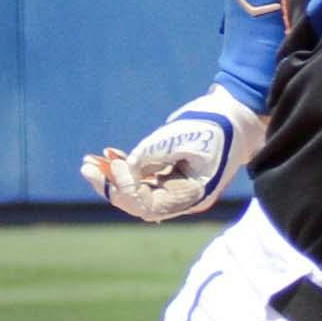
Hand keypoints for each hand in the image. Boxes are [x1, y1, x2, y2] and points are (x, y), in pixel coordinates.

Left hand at [82, 106, 234, 221]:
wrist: (235, 115)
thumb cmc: (214, 124)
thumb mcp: (182, 136)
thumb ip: (152, 154)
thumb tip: (124, 168)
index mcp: (193, 195)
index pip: (148, 205)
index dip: (126, 188)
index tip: (114, 164)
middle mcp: (182, 197)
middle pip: (138, 203)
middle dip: (111, 187)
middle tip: (86, 168)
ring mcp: (176, 188)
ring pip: (136, 192)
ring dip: (112, 178)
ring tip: (88, 162)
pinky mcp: (170, 176)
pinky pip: (142, 179)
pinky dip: (125, 169)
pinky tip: (108, 156)